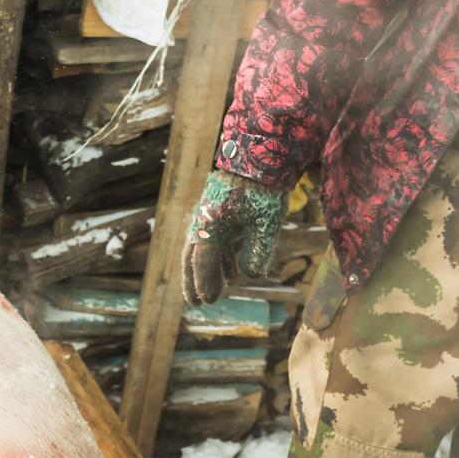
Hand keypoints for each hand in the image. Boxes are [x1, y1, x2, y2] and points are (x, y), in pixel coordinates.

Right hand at [182, 170, 286, 304]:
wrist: (259, 155)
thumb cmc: (263, 190)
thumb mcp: (265, 223)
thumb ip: (257, 252)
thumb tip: (251, 276)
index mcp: (210, 227)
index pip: (202, 262)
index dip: (203, 283)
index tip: (206, 301)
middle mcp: (204, 222)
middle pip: (193, 258)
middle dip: (195, 281)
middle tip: (195, 302)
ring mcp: (209, 215)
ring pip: (203, 249)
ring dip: (210, 270)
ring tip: (222, 288)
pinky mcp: (218, 211)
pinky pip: (214, 239)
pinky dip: (220, 257)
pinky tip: (234, 271)